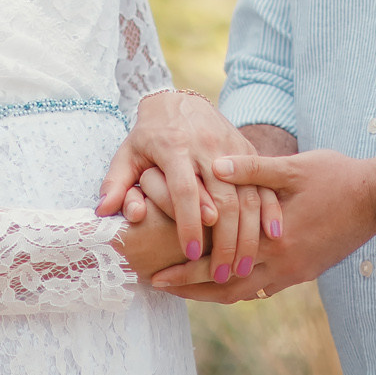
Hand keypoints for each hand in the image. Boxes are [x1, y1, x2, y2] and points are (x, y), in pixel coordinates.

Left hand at [94, 90, 281, 286]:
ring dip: (249, 234)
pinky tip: (272, 238)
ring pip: (248, 195)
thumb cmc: (149, 135)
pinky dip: (271, 211)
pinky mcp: (249, 151)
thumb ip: (115, 182)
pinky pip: (265, 184)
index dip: (188, 224)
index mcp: (175, 148)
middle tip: (223, 274)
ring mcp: (233, 149)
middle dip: (225, 240)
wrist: (180, 101)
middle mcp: (208, 148)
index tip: (189, 255)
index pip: (185, 191)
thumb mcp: (128, 154)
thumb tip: (103, 211)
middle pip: (223, 198)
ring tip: (243, 267)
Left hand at [147, 148, 375, 304]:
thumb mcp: (294, 167)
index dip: (185, 271)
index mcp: (275, 240)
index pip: (219, 264)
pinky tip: (224, 278)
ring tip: (186, 288)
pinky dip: (241, 287)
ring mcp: (297, 272)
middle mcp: (284, 264)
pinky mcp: (306, 271)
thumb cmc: (337, 176)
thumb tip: (214, 165)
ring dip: (214, 292)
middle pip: (227, 289)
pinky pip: (266, 287)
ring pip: (246, 293)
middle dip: (191, 289)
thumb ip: (253, 168)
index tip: (156, 273)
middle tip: (160, 286)